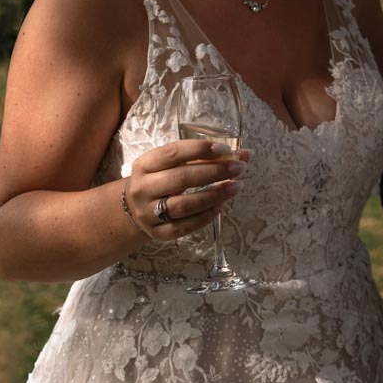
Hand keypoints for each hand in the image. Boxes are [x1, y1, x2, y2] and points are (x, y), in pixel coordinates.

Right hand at [123, 140, 248, 240]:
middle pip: (180, 179)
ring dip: (214, 196)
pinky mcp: (158, 232)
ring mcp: (147, 213)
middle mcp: (143, 188)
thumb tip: (245, 154)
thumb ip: (207, 157)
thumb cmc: (162, 179)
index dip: (200, 149)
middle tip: (238, 168)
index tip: (225, 150)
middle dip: (213, 172)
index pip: (173, 153)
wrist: (136, 208)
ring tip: (236, 187)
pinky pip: (184, 226)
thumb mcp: (175, 164)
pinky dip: (206, 216)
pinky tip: (221, 206)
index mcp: (145, 164)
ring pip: (183, 205)